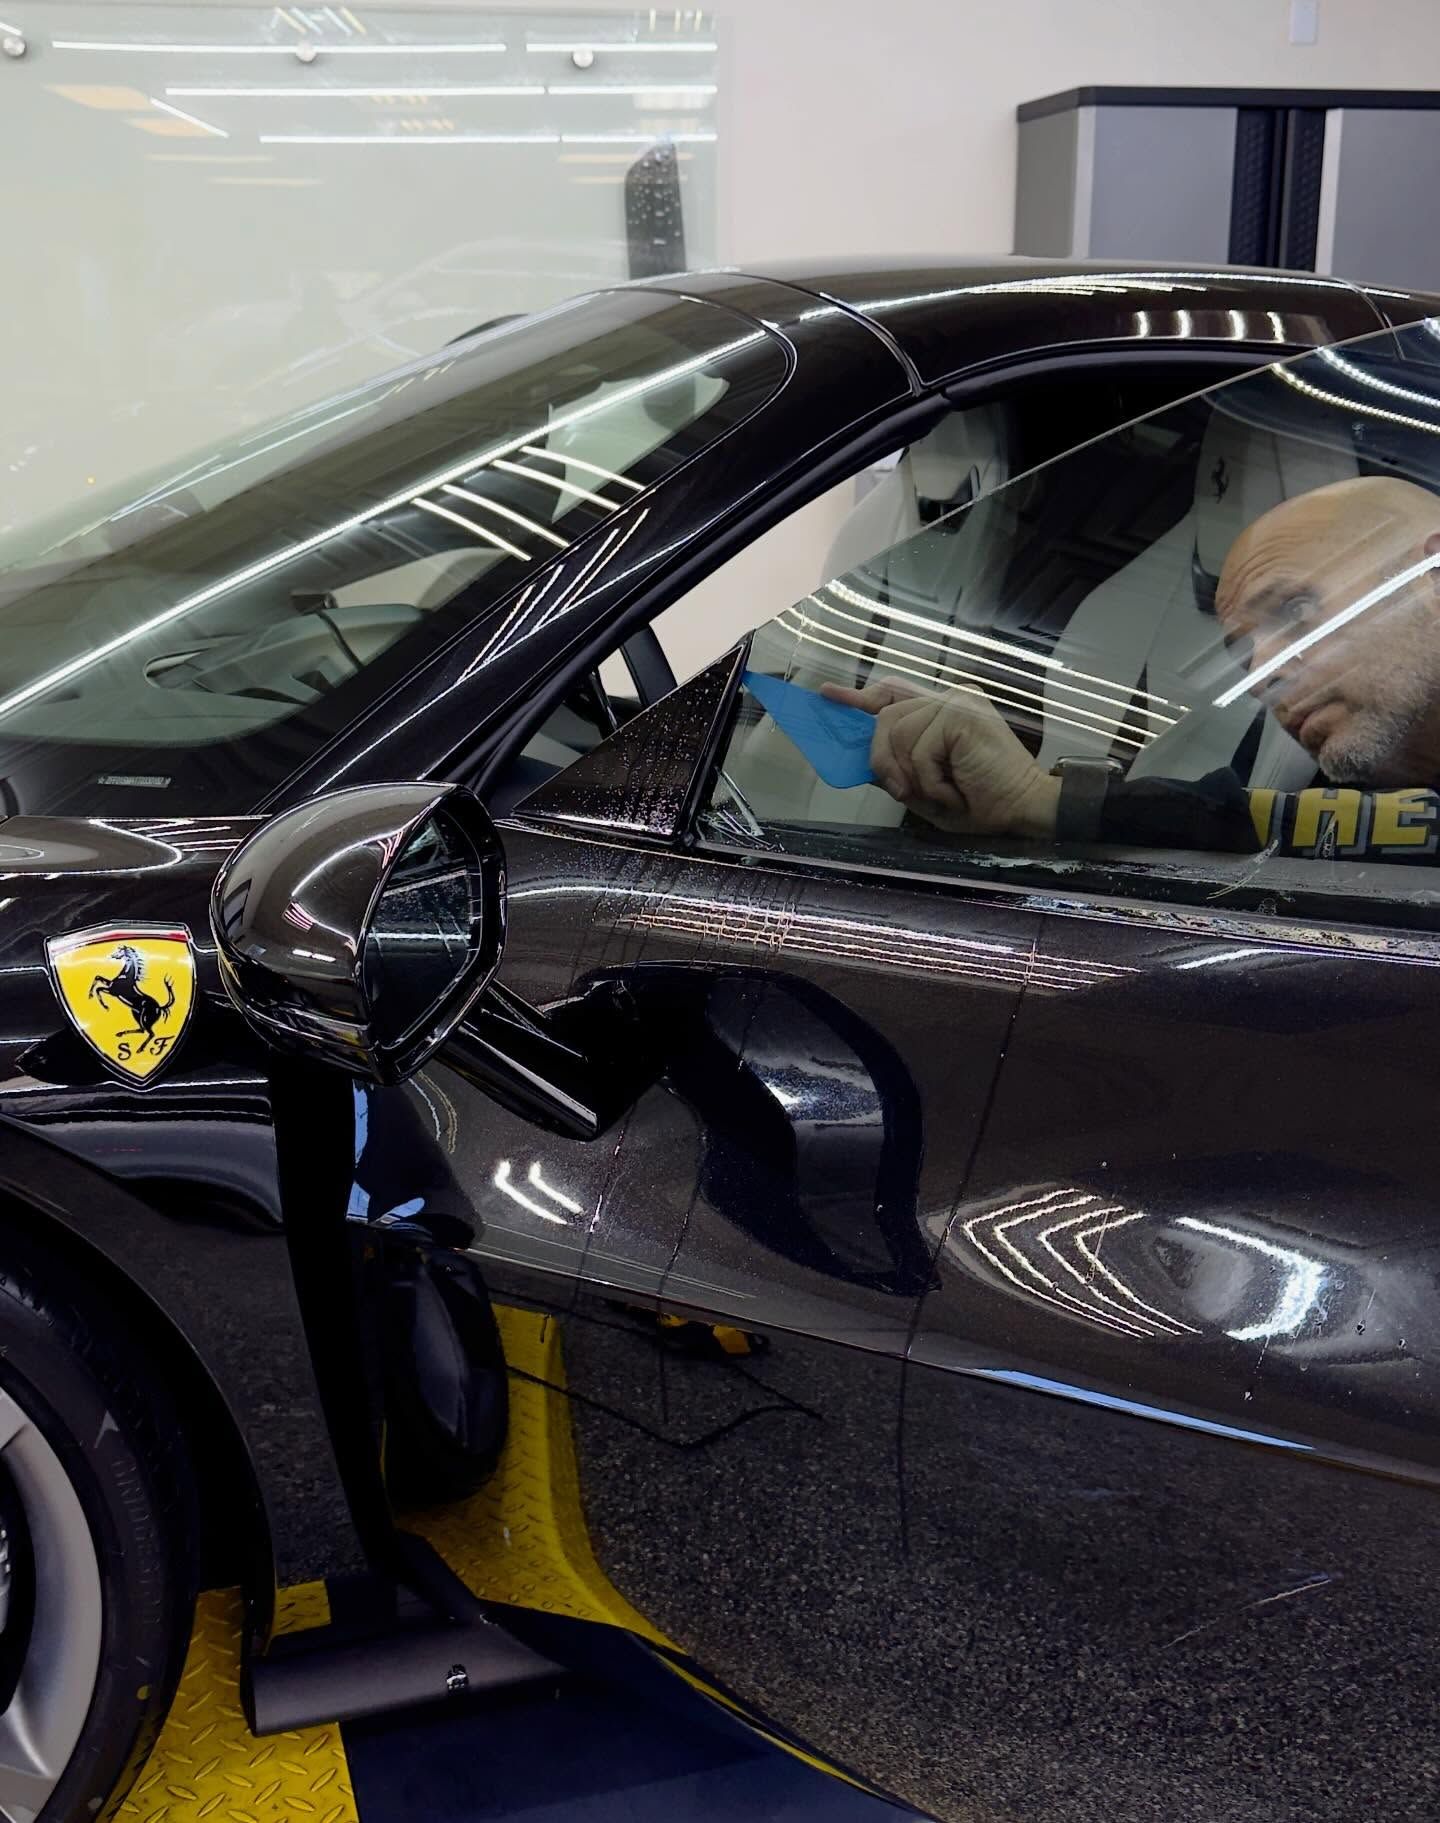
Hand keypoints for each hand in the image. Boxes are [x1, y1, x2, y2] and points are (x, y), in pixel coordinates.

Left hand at [820, 678, 1060, 837]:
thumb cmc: (979, 802)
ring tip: (942, 793)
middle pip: (885, 719)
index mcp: (942, 711)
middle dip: (884, 761)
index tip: (828, 695)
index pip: (892, 694)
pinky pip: (919, 750)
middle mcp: (949, 698)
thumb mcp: (924, 786)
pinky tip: (955, 790)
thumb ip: (894, 766)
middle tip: (907, 792)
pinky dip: (931, 781)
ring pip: (897, 735)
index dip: (858, 697)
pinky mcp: (961, 714)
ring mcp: (956, 702)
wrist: (1022, 810)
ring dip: (913, 777)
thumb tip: (857, 758)